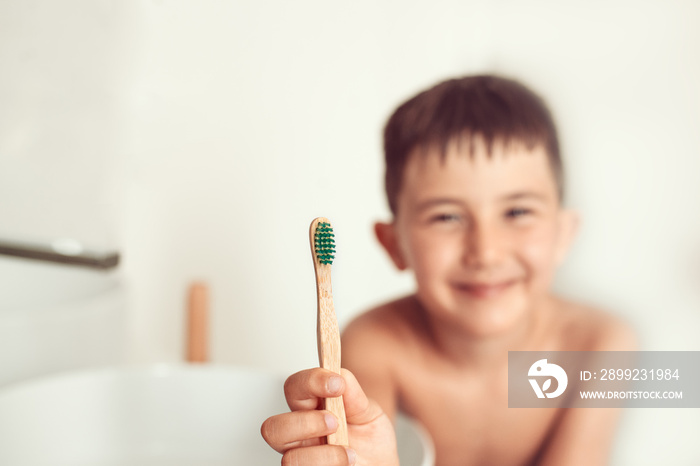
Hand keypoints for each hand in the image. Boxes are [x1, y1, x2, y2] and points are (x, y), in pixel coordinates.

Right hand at [261, 368, 398, 464]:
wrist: (381, 465)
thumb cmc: (370, 439)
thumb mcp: (369, 412)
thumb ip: (353, 394)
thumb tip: (339, 375)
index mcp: (311, 409)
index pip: (294, 387)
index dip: (310, 381)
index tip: (336, 383)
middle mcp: (300, 435)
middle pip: (273, 428)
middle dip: (305, 423)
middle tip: (335, 422)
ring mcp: (303, 459)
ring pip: (290, 459)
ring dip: (325, 454)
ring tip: (349, 452)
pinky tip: (348, 463)